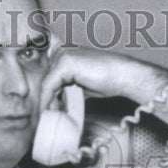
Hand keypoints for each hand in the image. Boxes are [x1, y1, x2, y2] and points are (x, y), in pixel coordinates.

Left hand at [39, 46, 164, 110]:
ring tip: (46, 117)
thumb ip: (66, 90)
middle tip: (44, 117)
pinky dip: (47, 100)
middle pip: (45, 79)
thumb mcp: (80, 86)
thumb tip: (55, 104)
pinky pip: (49, 85)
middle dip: (45, 99)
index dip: (46, 94)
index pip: (48, 76)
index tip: (46, 111)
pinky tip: (49, 111)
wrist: (122, 76)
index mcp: (64, 53)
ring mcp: (62, 55)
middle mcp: (61, 50)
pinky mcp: (65, 63)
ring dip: (45, 102)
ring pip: (45, 82)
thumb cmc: (106, 80)